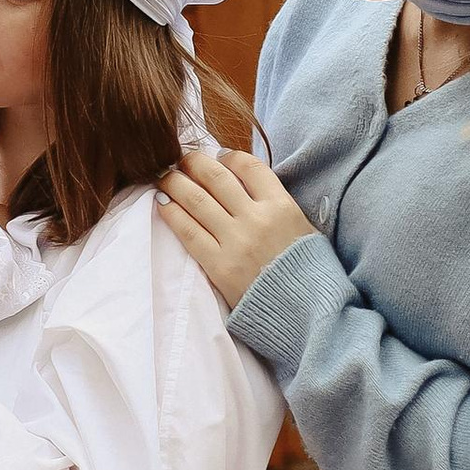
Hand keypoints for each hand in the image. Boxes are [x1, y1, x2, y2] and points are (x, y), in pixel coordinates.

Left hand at [159, 147, 317, 311]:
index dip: (227, 156)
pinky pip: (188, 231)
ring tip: (163, 176)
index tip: (216, 156)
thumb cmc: (307, 271)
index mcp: (281, 205)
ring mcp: (236, 242)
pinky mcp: (219, 265)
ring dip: (175, 183)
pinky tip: (162, 202)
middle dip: (193, 162)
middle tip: (180, 159)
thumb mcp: (303, 227)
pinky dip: (172, 213)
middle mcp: (256, 218)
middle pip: (216, 177)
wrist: (307, 313)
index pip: (248, 166)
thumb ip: (276, 204)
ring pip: (196, 200)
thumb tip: (246, 184)